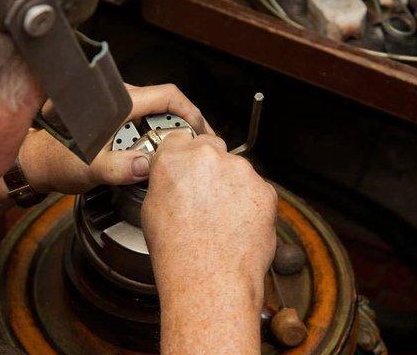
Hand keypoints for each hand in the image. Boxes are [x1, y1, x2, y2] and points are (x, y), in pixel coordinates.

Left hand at [19, 83, 213, 193]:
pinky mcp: (118, 119)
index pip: (167, 96)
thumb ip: (116, 168)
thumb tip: (146, 166)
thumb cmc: (58, 160)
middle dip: (188, 125)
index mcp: (118, 104)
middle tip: (199, 148)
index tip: (202, 131)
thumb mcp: (89, 168)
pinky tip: (164, 154)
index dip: (191, 111)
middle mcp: (122, 101)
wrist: (38, 163)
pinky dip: (161, 136)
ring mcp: (120, 109)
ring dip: (175, 132)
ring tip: (186, 153)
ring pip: (159, 115)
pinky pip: (148, 123)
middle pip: (168, 105)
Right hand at [141, 130, 276, 353]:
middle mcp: (209, 156)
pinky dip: (248, 203)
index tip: (186, 167)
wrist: (210, 278)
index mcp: (175, 158)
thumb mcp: (151, 209)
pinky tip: (236, 224)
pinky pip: (255, 189)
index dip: (182, 155)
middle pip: (210, 149)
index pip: (179, 138)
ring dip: (230, 186)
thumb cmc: (179, 252)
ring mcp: (240, 171)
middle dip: (208, 168)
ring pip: (235, 170)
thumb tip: (172, 179)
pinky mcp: (264, 189)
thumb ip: (165, 181)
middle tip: (203, 198)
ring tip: (220, 218)